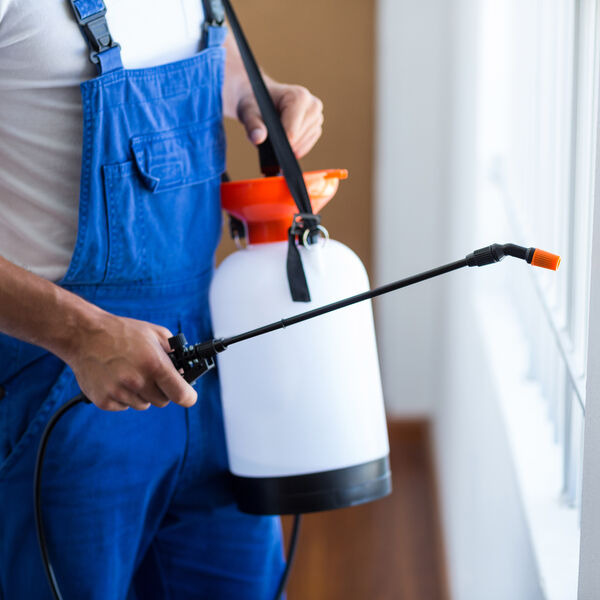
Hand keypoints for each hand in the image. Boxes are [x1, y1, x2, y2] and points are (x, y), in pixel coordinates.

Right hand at [66, 313, 196, 411]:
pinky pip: (124, 406)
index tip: (188, 396)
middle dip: (162, 390)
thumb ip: (174, 351)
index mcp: (154, 364)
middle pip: (162, 401)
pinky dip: (124, 396)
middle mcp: (137, 381)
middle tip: (153, 375)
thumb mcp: (155, 333)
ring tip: (130, 373)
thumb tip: (185, 368)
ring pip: (143, 404)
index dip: (188, 396)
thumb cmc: (121, 332)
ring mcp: (119, 392)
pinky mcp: (103, 401)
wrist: (84, 335)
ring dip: (142, 393)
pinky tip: (117, 378)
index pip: (180, 394)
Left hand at [236, 80, 323, 157]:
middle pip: (298, 139)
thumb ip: (252, 125)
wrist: (262, 100)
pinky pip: (307, 145)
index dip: (278, 143)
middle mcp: (313, 105)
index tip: (268, 143)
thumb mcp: (248, 112)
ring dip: (288, 146)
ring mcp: (317, 116)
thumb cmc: (255, 104)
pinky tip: (284, 141)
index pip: (292, 132)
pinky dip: (294, 147)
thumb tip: (258, 138)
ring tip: (276, 135)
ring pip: (303, 144)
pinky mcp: (316, 127)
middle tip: (269, 137)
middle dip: (283, 144)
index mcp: (299, 97)